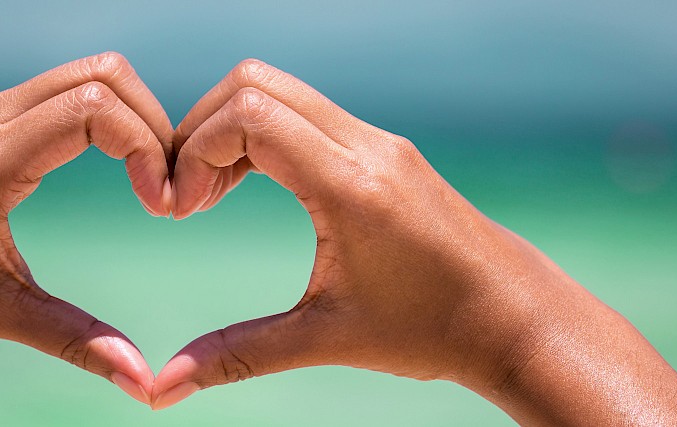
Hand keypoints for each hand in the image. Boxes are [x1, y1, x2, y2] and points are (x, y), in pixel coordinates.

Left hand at [0, 52, 170, 416]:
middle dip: (152, 123)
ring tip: (146, 176)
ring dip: (131, 116)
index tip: (157, 203)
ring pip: (85, 73)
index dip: (145, 146)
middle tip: (164, 184)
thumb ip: (74, 339)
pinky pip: (60, 89)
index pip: (94, 109)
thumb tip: (142, 383)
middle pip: (102, 74)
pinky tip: (111, 167)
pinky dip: (103, 117)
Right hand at [151, 59, 676, 424]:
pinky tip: (253, 187)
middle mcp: (368, 146)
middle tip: (186, 195)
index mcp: (352, 184)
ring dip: (233, 130)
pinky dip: (266, 135)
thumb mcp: (326, 339)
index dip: (194, 150)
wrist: (515, 318)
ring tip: (211, 195)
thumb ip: (238, 354)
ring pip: (283, 91)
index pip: (250, 115)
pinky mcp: (386, 150)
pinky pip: (309, 113)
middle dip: (201, 129)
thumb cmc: (432, 331)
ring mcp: (380, 142)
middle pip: (255, 83)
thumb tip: (161, 390)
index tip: (180, 209)